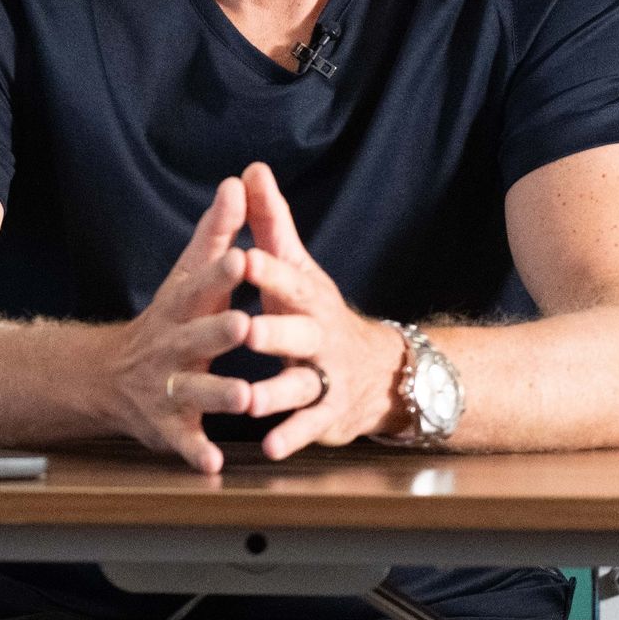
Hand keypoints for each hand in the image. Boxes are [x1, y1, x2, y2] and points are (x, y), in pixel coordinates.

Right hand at [109, 177, 253, 474]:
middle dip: (218, 333)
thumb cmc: (167, 320)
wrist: (107, 377)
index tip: (243, 259)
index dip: (219, 274)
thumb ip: (215, 235)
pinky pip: (184, 441)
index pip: (199, 287)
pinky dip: (196, 452)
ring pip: (195, 391)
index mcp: (180, 308)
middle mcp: (171, 346)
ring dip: (218, 395)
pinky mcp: (168, 426)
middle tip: (244, 326)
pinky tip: (215, 463)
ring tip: (245, 397)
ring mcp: (168, 387)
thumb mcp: (186, 277)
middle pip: (195, 338)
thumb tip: (236, 182)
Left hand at [237, 162, 405, 459]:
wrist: (379, 370)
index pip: (284, 278)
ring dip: (273, 396)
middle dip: (272, 332)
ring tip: (247, 403)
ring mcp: (324, 378)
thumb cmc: (316, 310)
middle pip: (296, 333)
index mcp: (305, 297)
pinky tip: (268, 449)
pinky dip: (290, 438)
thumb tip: (250, 169)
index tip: (239, 255)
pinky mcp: (326, 416)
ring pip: (299, 387)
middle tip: (245, 331)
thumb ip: (269, 222)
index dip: (264, 268)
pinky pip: (307, 428)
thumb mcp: (295, 266)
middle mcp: (318, 336)